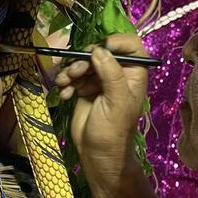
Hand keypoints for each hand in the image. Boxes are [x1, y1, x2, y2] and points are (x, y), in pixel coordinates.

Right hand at [55, 34, 148, 192]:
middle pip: (100, 51)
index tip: (98, 49)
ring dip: (71, 71)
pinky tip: (64, 94)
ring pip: (84, 62)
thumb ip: (111, 73)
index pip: (130, 45)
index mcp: (134, 74)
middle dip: (84, 60)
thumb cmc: (113, 131)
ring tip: (64, 84)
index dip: (114, 42)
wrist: (97, 155)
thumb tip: (99, 50)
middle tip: (74, 72)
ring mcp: (100, 81)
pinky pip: (73, 76)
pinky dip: (66, 82)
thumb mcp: (116, 101)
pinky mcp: (84, 89)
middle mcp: (117, 73)